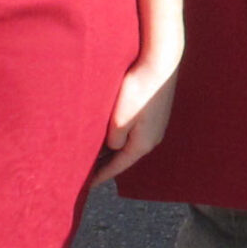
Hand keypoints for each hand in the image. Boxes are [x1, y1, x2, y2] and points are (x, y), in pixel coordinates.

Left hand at [88, 49, 181, 186]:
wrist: (161, 62)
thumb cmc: (138, 91)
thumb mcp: (117, 121)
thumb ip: (111, 140)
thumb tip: (112, 145)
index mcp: (143, 145)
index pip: (117, 167)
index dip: (100, 176)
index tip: (85, 185)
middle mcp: (153, 139)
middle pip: (124, 157)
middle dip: (105, 164)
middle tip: (85, 171)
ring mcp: (156, 125)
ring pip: (129, 143)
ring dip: (112, 149)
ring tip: (94, 153)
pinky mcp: (155, 112)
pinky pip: (134, 131)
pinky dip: (120, 136)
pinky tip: (109, 132)